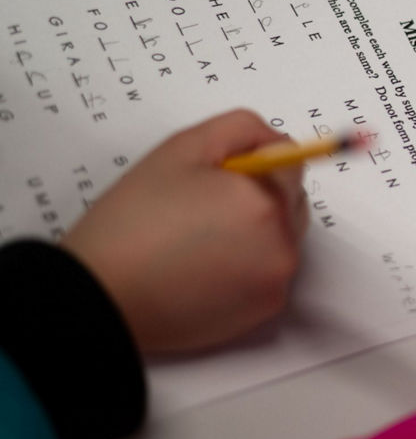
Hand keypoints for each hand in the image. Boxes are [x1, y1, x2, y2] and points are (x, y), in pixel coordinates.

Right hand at [63, 110, 308, 353]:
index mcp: (265, 199)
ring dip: (254, 232)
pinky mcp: (264, 308)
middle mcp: (282, 243)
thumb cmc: (135, 220)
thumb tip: (276, 141)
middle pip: (290, 202)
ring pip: (280, 237)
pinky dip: (248, 266)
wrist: (102, 295)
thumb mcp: (182, 149)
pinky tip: (203, 269)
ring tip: (198, 241)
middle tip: (201, 209)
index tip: (216, 178)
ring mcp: (276, 280)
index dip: (251, 164)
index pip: (289, 162)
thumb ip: (242, 129)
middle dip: (258, 197)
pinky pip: (269, 273)